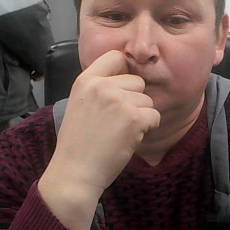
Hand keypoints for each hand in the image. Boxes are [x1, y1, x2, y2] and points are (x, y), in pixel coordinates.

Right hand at [38, 50, 159, 229]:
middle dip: (134, 100)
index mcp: (86, 80)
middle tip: (117, 121)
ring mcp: (118, 101)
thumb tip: (128, 76)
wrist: (75, 173)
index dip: (124, 71)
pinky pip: (154, 116)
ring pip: (147, 100)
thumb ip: (99, 88)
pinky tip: (129, 139)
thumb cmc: (78, 143)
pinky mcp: (133, 118)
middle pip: (137, 81)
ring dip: (140, 116)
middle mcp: (102, 86)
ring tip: (119, 132)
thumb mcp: (80, 104)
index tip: (122, 88)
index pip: (115, 56)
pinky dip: (147, 129)